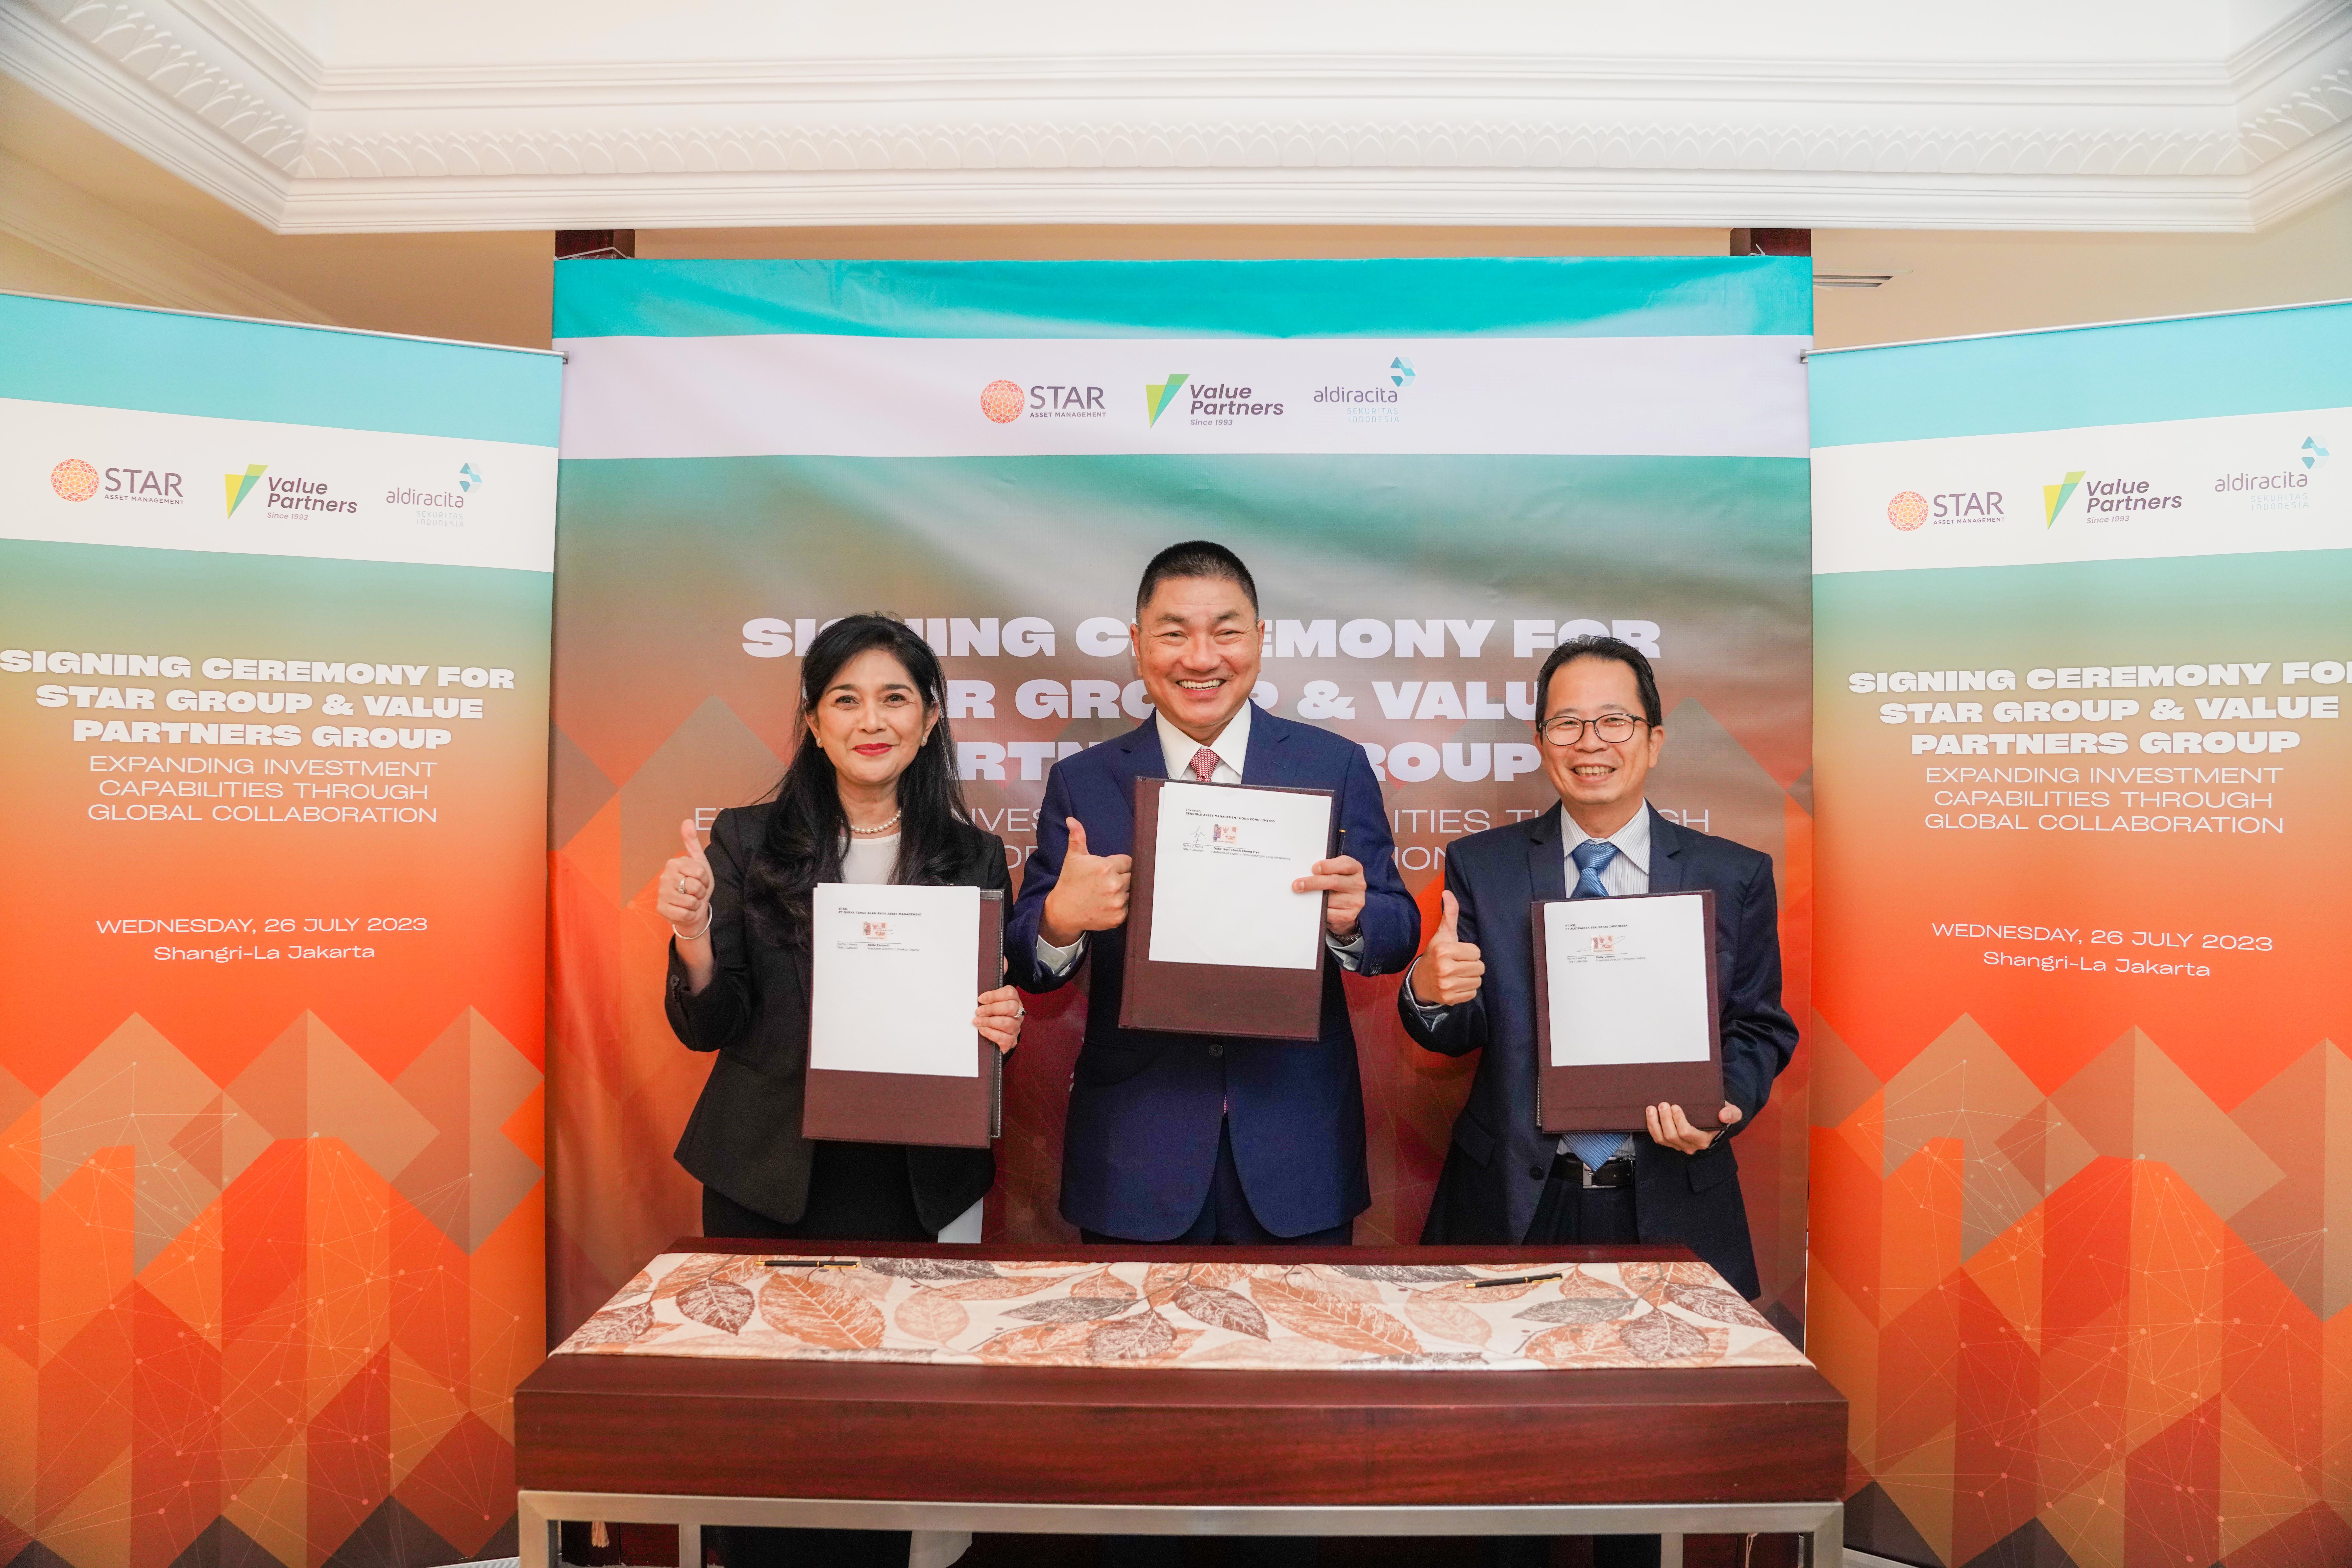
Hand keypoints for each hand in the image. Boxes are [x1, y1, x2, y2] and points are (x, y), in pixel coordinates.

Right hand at [656, 818, 713, 942]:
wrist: (693, 907)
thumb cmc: (697, 884)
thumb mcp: (699, 862)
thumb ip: (692, 842)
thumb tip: (688, 820)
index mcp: (673, 863)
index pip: (700, 872)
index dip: (705, 879)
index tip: (700, 880)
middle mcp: (664, 877)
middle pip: (695, 886)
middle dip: (700, 891)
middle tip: (695, 892)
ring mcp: (661, 894)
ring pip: (690, 901)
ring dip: (696, 903)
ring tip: (691, 900)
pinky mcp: (661, 910)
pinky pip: (685, 914)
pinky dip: (690, 914)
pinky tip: (686, 910)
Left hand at [973, 985, 1024, 1053]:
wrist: (996, 1035)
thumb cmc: (993, 1014)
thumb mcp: (993, 1000)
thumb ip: (996, 985)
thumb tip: (1004, 966)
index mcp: (1014, 1000)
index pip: (1009, 993)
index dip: (994, 995)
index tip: (980, 999)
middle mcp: (1018, 1013)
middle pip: (1010, 1007)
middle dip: (991, 1009)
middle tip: (978, 1011)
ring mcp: (1016, 1027)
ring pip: (1006, 1023)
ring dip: (988, 1022)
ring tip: (977, 1021)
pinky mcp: (1011, 1040)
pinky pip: (1002, 1038)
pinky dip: (990, 1033)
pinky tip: (982, 1030)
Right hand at [1040, 818, 1130, 945]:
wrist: (1062, 912)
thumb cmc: (1069, 882)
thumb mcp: (1073, 858)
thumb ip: (1077, 837)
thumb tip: (1072, 820)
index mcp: (1106, 867)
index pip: (1129, 861)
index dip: (1120, 865)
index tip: (1110, 870)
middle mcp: (1114, 885)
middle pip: (1132, 876)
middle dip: (1122, 877)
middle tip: (1107, 882)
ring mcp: (1117, 902)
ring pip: (1132, 891)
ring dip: (1124, 891)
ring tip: (1106, 893)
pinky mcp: (1119, 917)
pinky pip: (1130, 907)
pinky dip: (1122, 906)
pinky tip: (1108, 904)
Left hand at [1293, 854, 1366, 939]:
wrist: (1345, 908)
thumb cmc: (1335, 885)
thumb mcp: (1334, 872)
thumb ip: (1324, 870)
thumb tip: (1304, 872)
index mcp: (1355, 869)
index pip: (1344, 864)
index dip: (1328, 866)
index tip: (1313, 869)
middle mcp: (1358, 884)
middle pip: (1334, 881)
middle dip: (1313, 883)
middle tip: (1297, 885)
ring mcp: (1355, 901)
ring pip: (1329, 899)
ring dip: (1312, 898)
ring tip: (1302, 896)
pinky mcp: (1349, 915)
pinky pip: (1329, 913)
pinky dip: (1317, 910)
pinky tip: (1312, 907)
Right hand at [1408, 890, 1483, 1006]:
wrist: (1420, 981)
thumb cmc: (1436, 954)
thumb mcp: (1443, 934)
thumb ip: (1450, 914)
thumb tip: (1448, 892)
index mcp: (1444, 950)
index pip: (1476, 952)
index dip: (1469, 952)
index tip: (1458, 953)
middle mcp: (1445, 968)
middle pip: (1479, 967)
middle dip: (1472, 965)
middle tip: (1459, 964)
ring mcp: (1447, 985)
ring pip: (1477, 981)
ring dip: (1470, 978)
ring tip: (1458, 974)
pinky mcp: (1450, 999)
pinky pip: (1472, 994)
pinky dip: (1466, 990)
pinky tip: (1456, 985)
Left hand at [1646, 1101, 1739, 1154]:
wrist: (1713, 1119)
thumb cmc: (1720, 1114)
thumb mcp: (1732, 1112)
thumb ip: (1732, 1113)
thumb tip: (1723, 1115)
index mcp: (1703, 1140)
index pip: (1687, 1133)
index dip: (1678, 1121)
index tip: (1675, 1106)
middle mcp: (1690, 1146)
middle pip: (1672, 1136)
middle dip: (1665, 1119)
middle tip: (1663, 1104)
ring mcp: (1679, 1145)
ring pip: (1662, 1139)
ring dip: (1654, 1123)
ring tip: (1651, 1108)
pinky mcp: (1670, 1142)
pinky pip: (1658, 1138)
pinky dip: (1651, 1127)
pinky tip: (1649, 1114)